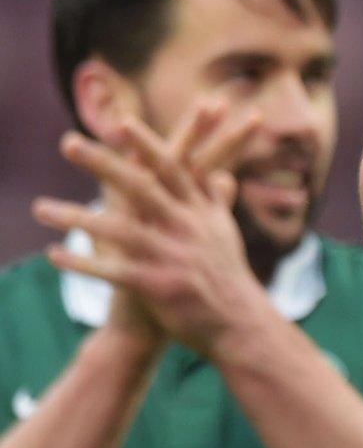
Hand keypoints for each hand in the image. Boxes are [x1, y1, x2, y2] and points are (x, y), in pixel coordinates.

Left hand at [34, 105, 265, 352]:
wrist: (238, 325)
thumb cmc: (226, 275)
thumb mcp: (225, 232)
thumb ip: (216, 200)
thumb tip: (222, 171)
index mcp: (200, 212)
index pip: (172, 170)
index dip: (147, 146)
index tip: (122, 123)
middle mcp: (185, 228)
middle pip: (140, 187)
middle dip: (102, 163)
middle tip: (68, 142)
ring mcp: (171, 256)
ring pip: (118, 229)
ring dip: (75, 217)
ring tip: (39, 208)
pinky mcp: (157, 286)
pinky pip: (112, 271)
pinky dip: (83, 263)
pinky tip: (54, 254)